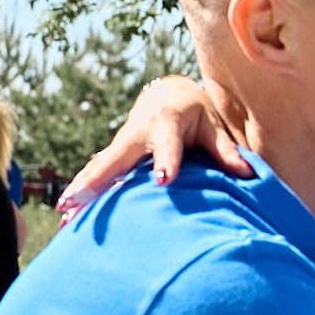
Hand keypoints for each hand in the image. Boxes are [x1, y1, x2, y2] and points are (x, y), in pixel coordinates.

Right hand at [58, 74, 249, 214]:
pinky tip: (67, 220)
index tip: (163, 181)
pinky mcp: (113, 158)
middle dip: (98, 180)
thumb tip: (250, 173)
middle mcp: (136, 135)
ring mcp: (120, 147)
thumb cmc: (194, 114)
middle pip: (115, 159)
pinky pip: (95, 176)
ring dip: (80, 191)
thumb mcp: (211, 126)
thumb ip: (226, 151)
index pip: (167, 145)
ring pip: (97, 169)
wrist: (166, 95)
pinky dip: (81, 194)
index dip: (166, 161)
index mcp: (165, 123)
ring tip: (65, 216)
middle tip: (80, 200)